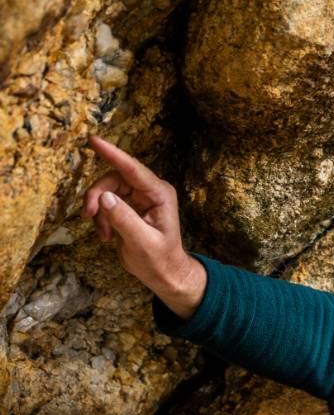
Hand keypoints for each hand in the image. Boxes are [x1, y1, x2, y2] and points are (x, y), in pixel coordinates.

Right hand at [81, 136, 206, 318]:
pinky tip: (107, 236)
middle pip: (113, 179)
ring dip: (98, 212)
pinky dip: (101, 219)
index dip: (113, 154)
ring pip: (105, 191)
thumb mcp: (142, 242)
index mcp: (160, 194)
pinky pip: (105, 203)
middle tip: (88, 216)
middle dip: (97, 196)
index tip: (94, 140)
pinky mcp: (128, 206)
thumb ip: (123, 219)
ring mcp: (138, 197)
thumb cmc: (159, 259)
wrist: (163, 273)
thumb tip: (104, 197)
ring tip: (104, 235)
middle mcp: (150, 191)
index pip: (133, 169)